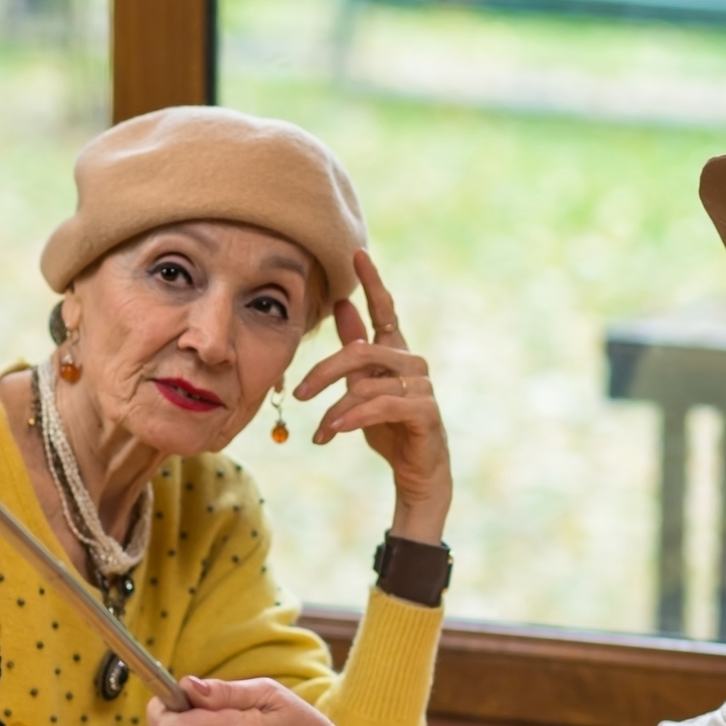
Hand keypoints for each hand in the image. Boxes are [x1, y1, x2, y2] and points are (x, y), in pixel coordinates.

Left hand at [292, 250, 451, 543]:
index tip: (357, 253)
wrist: (417, 472)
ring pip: (367, 384)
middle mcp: (412, 363)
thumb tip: (341, 304)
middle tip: (300, 395)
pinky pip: (381, 406)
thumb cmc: (389, 428)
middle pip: (360, 352)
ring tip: (321, 431)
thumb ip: (354, 349)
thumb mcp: (363, 386)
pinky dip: (353, 418)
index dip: (372, 282)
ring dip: (337, 409)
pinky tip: (334, 432)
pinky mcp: (425, 412)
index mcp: (397, 352)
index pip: (385, 309)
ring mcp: (422, 387)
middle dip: (324, 371)